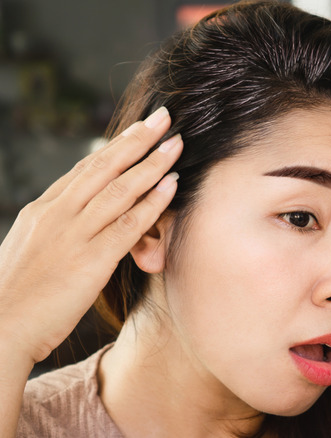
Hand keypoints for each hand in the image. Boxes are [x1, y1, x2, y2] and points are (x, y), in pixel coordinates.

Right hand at [0, 107, 180, 363]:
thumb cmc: (14, 299)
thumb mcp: (29, 253)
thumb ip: (55, 233)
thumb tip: (77, 223)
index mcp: (41, 212)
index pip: (84, 170)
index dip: (115, 147)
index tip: (137, 129)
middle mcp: (56, 216)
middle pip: (103, 167)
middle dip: (136, 139)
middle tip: (163, 117)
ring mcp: (73, 237)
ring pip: (119, 189)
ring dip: (152, 163)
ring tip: (176, 144)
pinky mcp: (90, 262)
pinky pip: (128, 224)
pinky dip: (152, 202)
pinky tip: (172, 185)